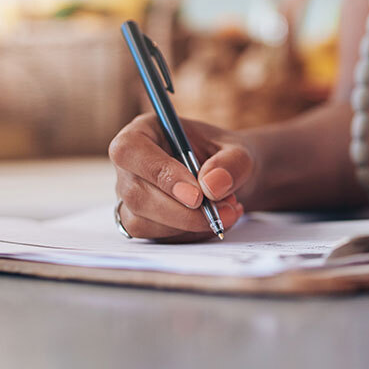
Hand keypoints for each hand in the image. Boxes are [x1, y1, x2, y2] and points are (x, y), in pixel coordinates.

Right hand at [108, 113, 257, 240]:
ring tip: (227, 212)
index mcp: (144, 131)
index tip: (196, 195)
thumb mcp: (239, 151)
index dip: (160, 173)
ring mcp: (130, 195)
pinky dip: (189, 234)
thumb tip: (212, 185)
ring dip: (188, 225)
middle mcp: (129, 164)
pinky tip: (214, 222)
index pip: (130, 150)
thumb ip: (231, 163)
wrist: (228, 179)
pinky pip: (156, 237)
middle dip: (181, 211)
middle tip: (222, 212)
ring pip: (142, 221)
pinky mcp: (140, 221)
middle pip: (136, 193)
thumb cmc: (226, 157)